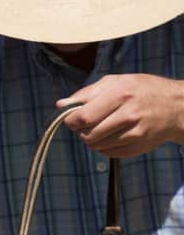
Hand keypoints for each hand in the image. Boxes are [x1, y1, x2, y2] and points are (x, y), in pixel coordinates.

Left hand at [57, 74, 183, 157]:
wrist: (175, 106)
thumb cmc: (142, 90)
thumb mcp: (116, 81)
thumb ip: (87, 93)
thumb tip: (61, 105)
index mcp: (120, 94)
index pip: (84, 116)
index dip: (71, 121)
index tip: (70, 119)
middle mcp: (128, 114)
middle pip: (89, 134)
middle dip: (80, 131)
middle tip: (84, 125)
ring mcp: (135, 133)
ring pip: (97, 145)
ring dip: (92, 139)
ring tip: (99, 128)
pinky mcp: (138, 146)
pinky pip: (109, 153)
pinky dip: (104, 147)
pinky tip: (110, 136)